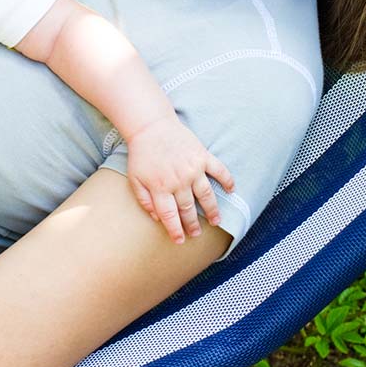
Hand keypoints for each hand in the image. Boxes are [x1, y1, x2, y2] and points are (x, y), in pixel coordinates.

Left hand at [124, 115, 234, 243]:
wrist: (150, 125)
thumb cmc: (141, 153)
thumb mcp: (134, 178)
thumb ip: (144, 200)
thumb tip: (157, 218)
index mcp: (160, 187)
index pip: (170, 215)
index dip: (176, 230)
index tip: (180, 241)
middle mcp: (179, 181)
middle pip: (188, 208)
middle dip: (193, 225)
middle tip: (196, 235)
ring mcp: (193, 168)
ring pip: (206, 195)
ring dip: (212, 210)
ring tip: (216, 221)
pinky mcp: (202, 156)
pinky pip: (219, 171)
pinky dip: (227, 180)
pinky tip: (231, 190)